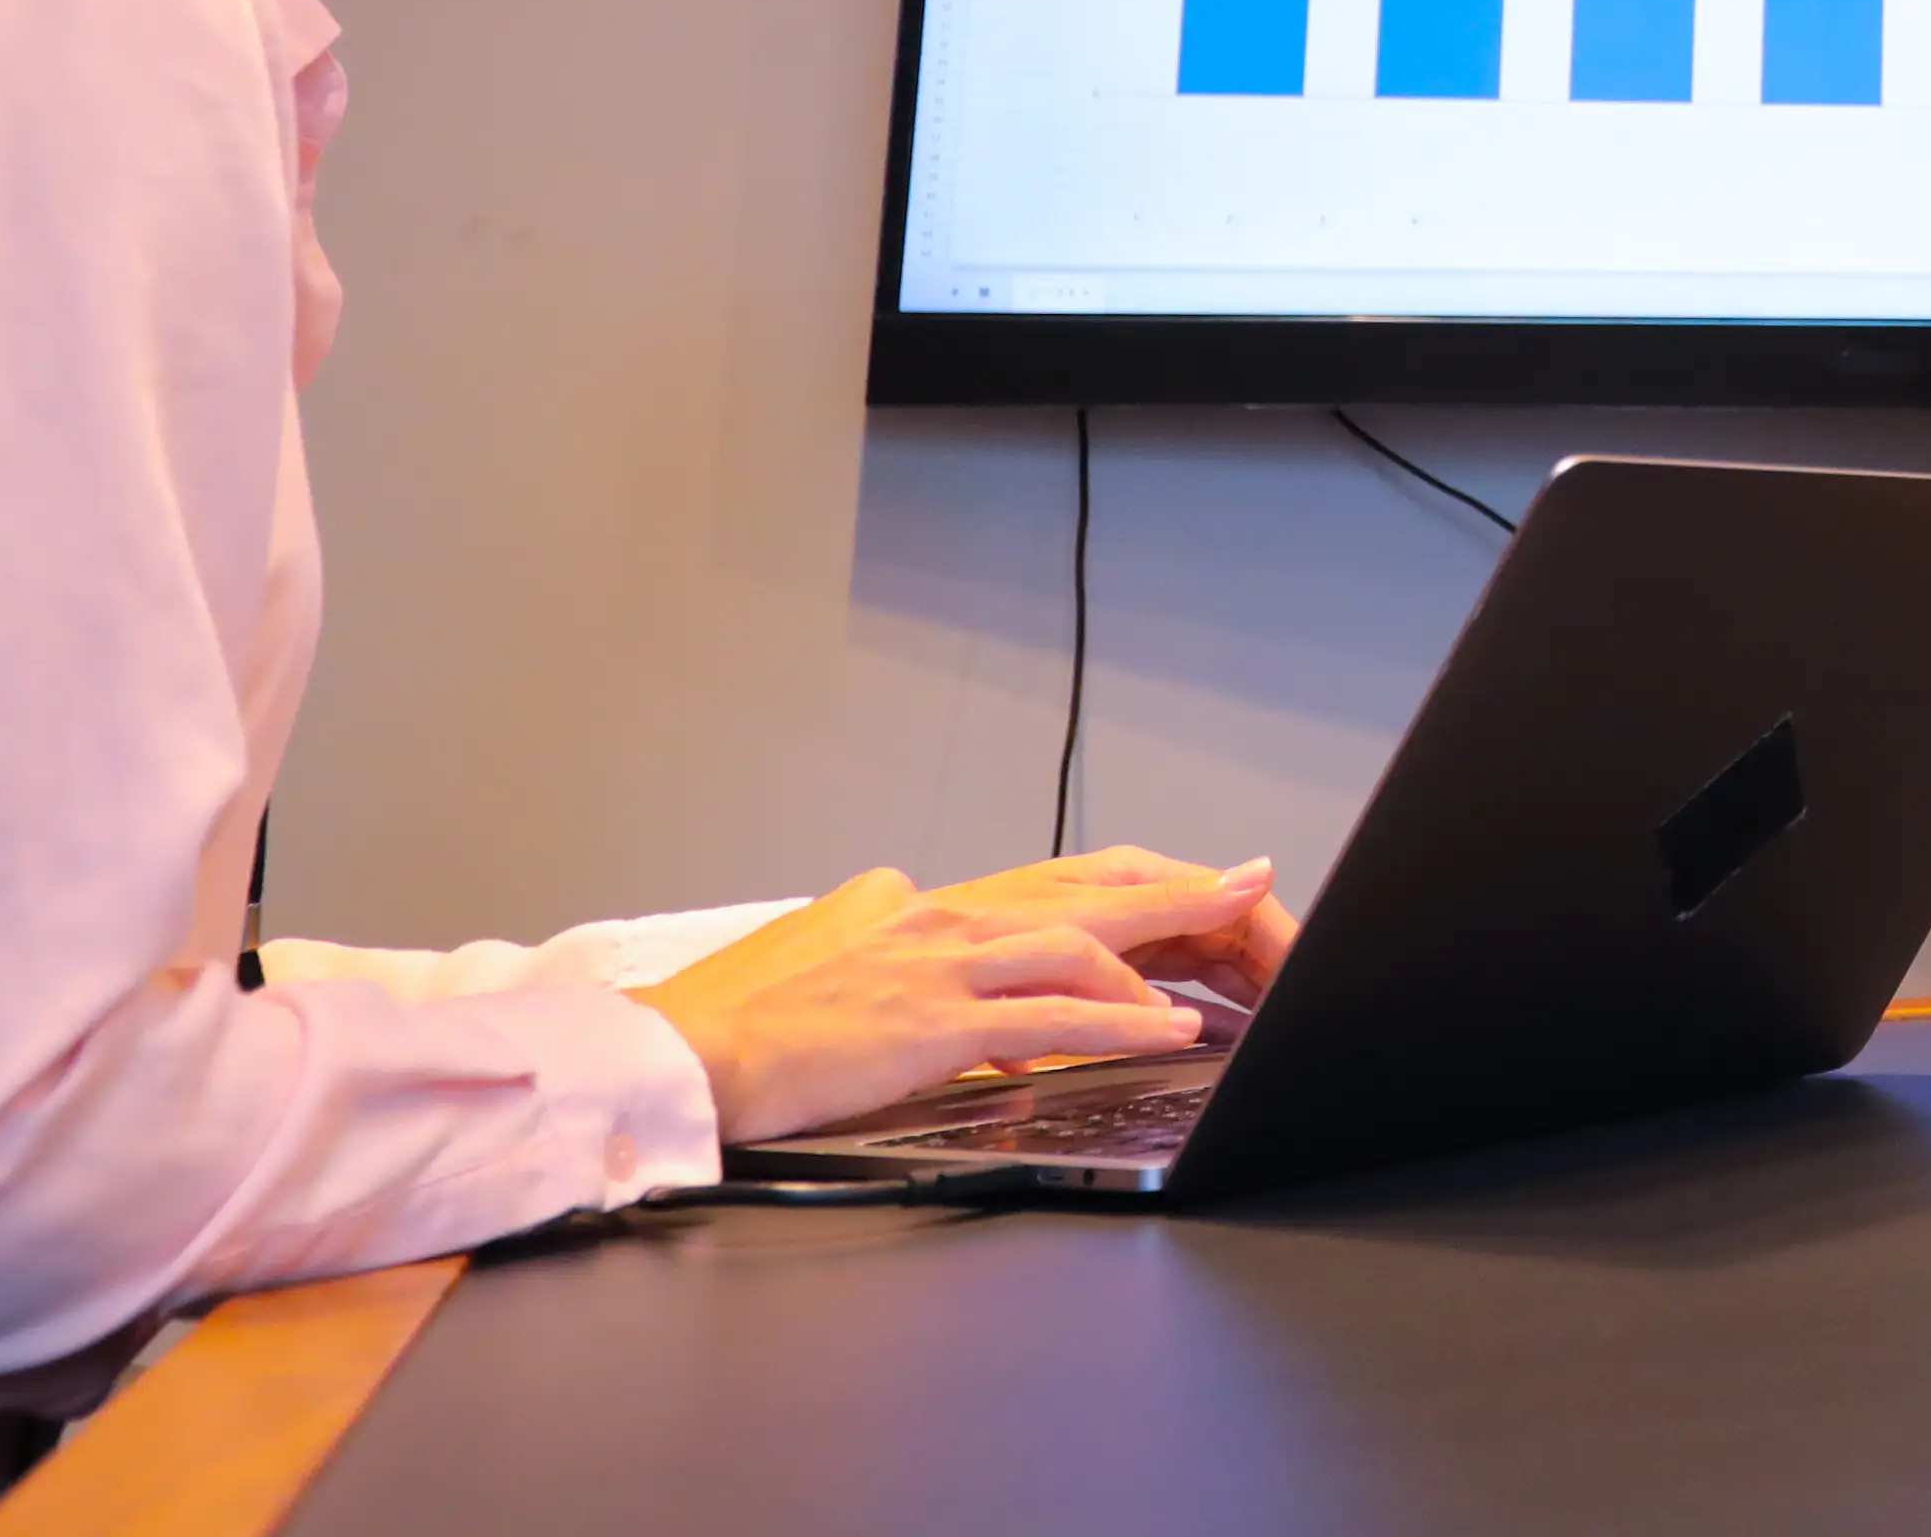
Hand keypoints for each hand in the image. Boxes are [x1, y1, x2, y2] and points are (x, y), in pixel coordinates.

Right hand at [626, 847, 1300, 1142]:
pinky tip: (1165, 1030)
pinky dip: (1117, 1021)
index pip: (1043, 887)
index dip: (1121, 885)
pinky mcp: (930, 1022)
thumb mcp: (824, 951)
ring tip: (1222, 971)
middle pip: (1080, 894)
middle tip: (1249, 880)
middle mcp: (936, 918)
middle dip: (1174, 890)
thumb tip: (914, 936)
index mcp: (915, 905)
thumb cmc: (738, 1017)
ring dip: (1158, 960)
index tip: (1184, 879)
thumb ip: (884, 940)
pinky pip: (1047, 1017)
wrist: (681, 1051)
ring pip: (1075, 945)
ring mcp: (936, 966)